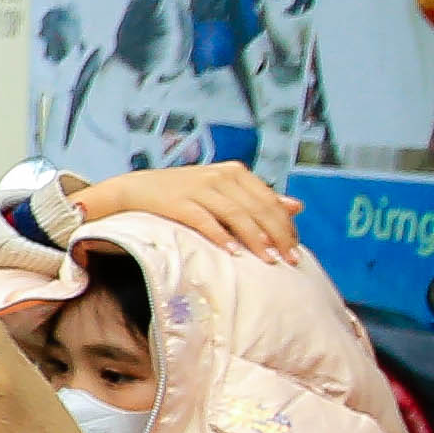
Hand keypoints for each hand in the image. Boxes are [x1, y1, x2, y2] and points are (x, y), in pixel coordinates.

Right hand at [76, 161, 302, 261]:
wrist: (135, 188)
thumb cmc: (183, 192)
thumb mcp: (224, 189)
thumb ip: (258, 197)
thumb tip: (297, 206)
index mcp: (235, 172)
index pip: (269, 200)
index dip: (285, 225)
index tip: (295, 249)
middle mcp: (220, 177)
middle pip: (257, 209)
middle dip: (276, 236)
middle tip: (289, 260)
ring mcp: (199, 188)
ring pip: (237, 215)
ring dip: (255, 239)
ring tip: (267, 260)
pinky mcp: (178, 202)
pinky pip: (205, 220)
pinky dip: (221, 236)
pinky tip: (233, 252)